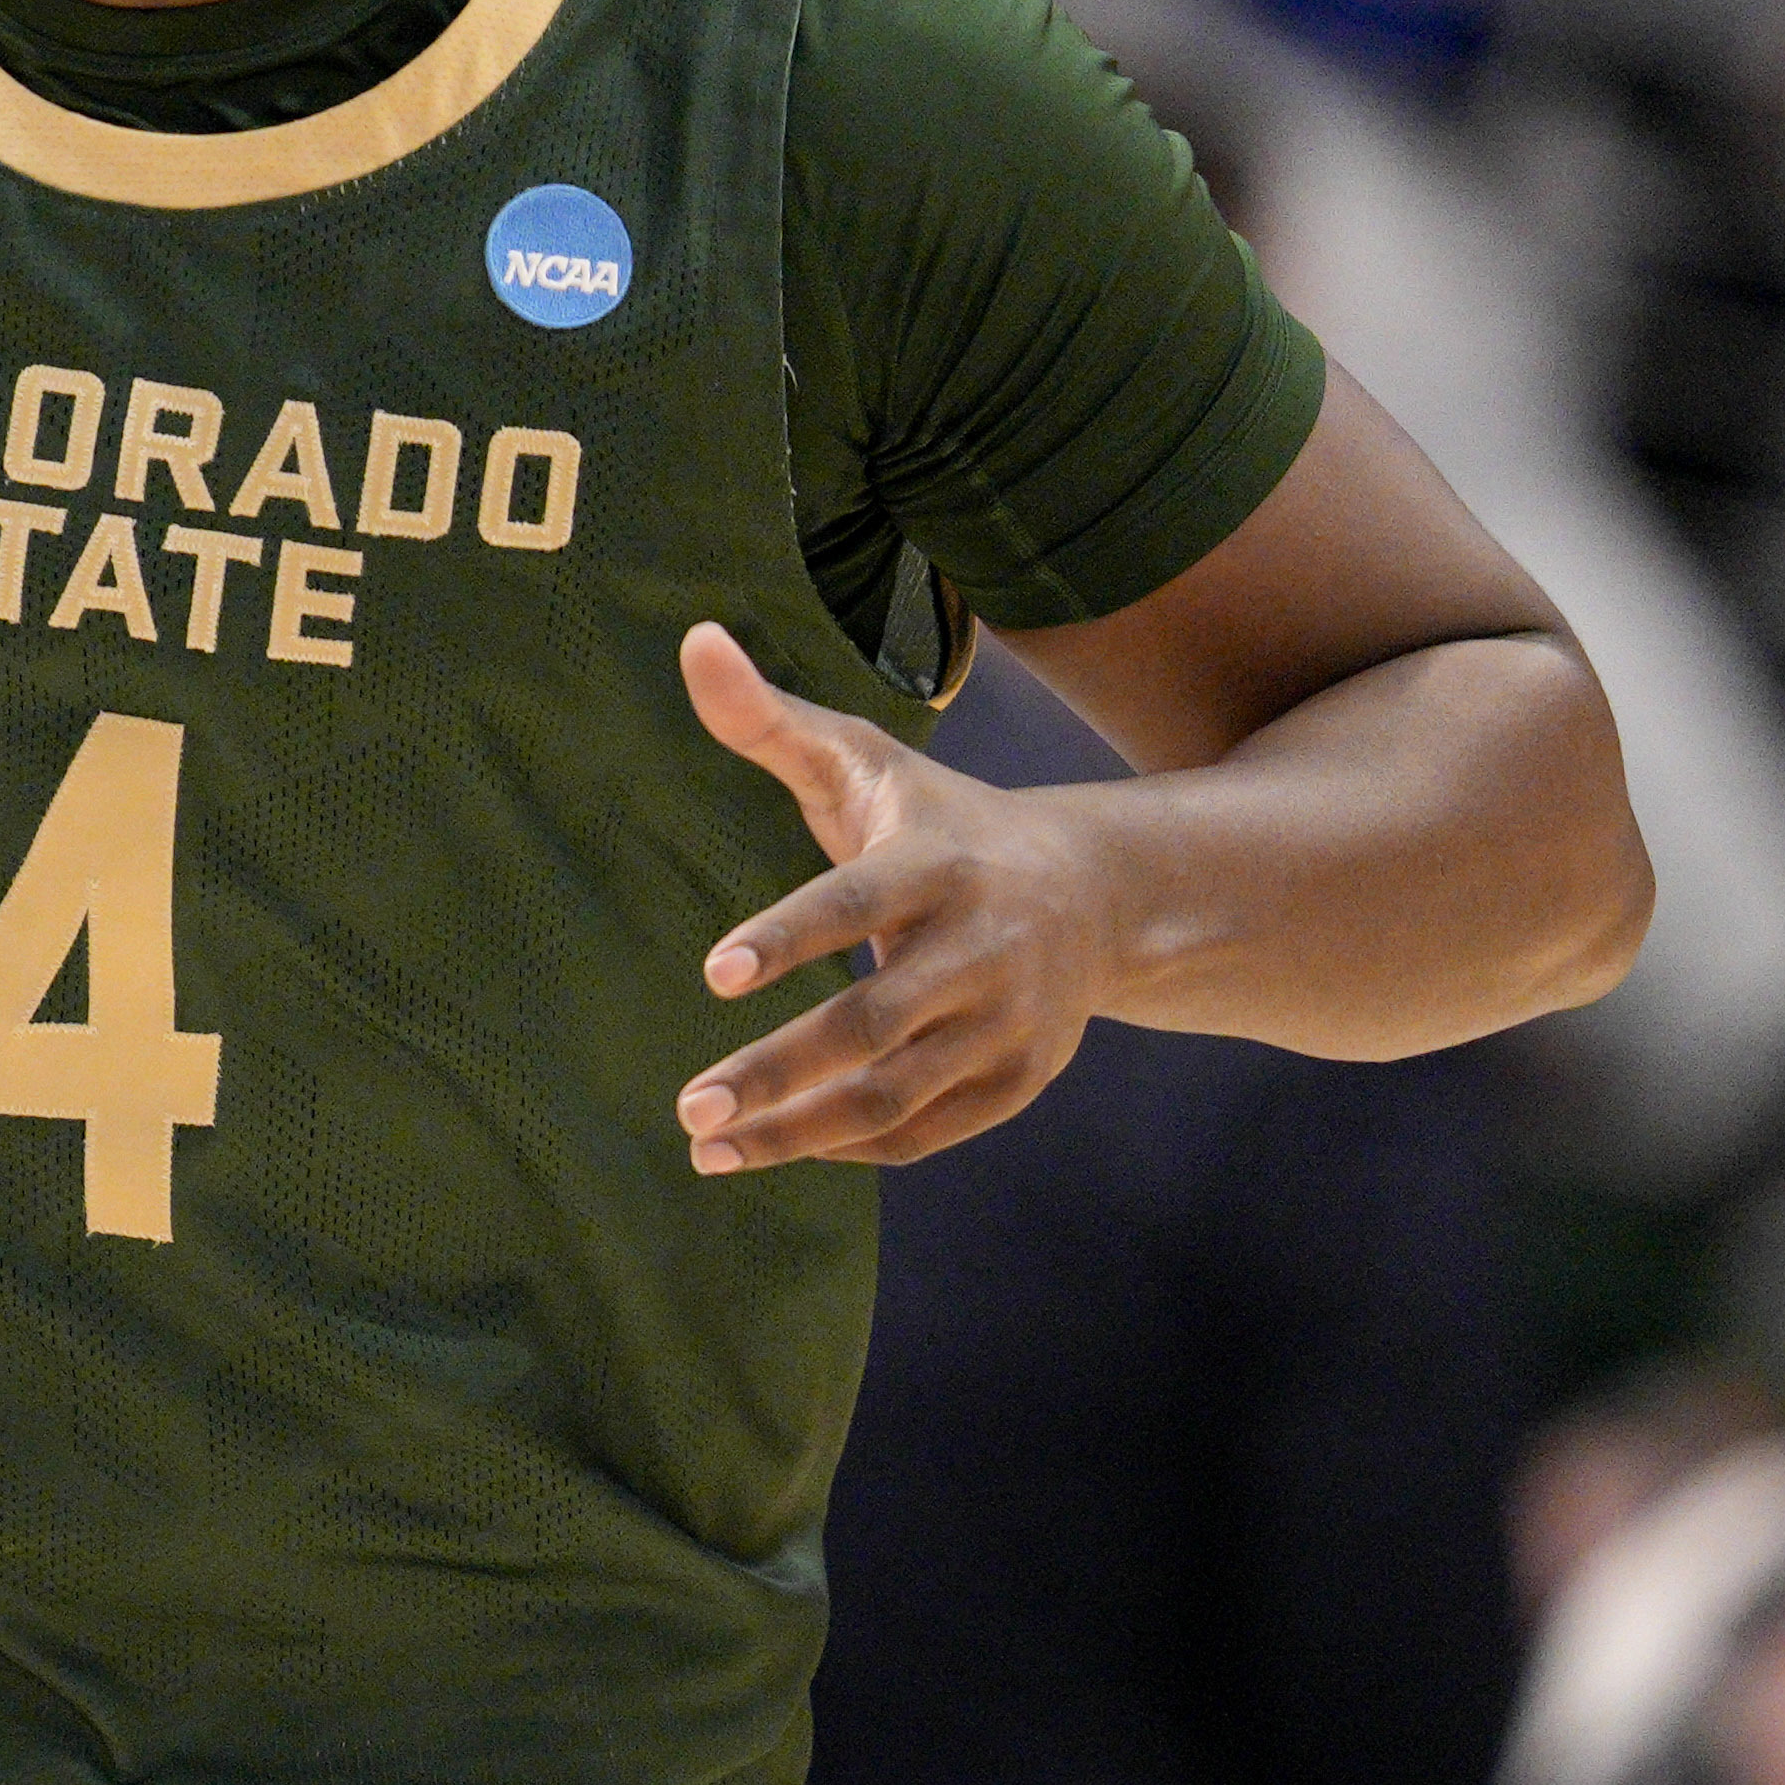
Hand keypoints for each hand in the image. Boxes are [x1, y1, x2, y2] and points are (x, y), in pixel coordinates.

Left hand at [670, 623, 1120, 1168]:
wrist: (1096, 893)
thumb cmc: (945, 823)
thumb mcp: (866, 762)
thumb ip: (770, 717)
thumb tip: (693, 638)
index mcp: (938, 864)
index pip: (855, 902)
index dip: (788, 938)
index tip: (712, 976)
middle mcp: (980, 948)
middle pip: (872, 1022)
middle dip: (776, 1069)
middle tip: (688, 1105)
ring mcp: (1007, 1023)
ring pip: (896, 1096)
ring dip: (798, 1131)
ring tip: (706, 1144)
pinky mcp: (1019, 1080)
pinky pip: (927, 1133)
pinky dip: (850, 1147)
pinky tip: (778, 1144)